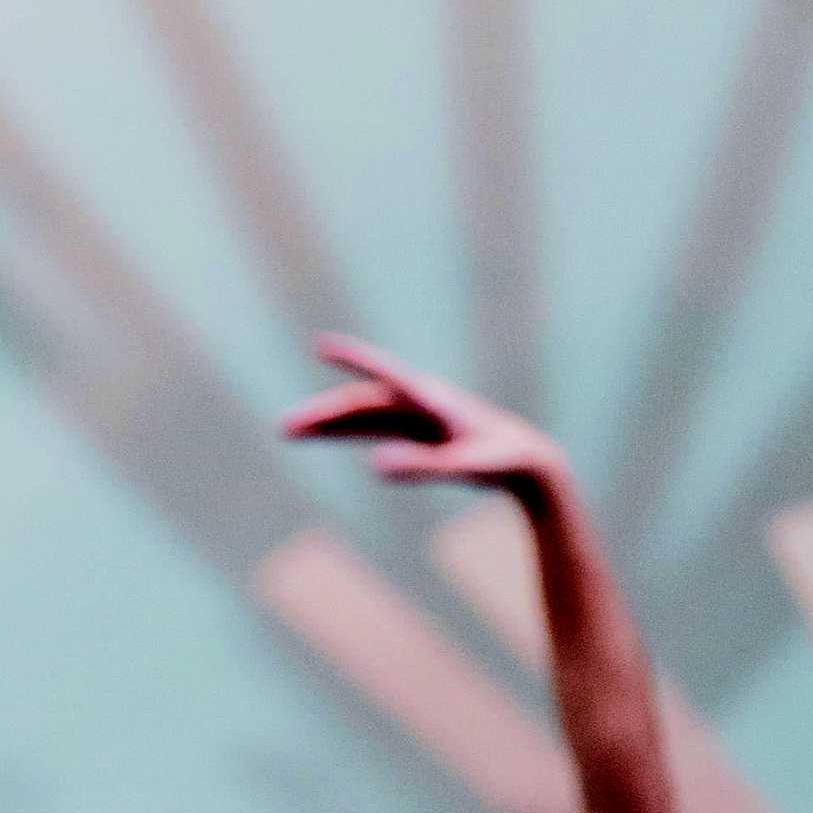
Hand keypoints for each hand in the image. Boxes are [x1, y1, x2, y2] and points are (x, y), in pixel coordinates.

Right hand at [280, 334, 569, 500]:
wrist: (527, 463)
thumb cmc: (501, 461)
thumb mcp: (463, 466)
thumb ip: (421, 465)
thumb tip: (374, 464)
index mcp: (431, 399)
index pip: (386, 375)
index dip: (354, 361)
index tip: (322, 345)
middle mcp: (419, 401)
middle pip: (361, 403)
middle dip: (323, 413)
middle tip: (284, 428)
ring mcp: (415, 416)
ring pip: (361, 415)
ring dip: (326, 422)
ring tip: (287, 431)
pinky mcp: (415, 431)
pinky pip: (370, 428)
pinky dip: (343, 432)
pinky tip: (319, 437)